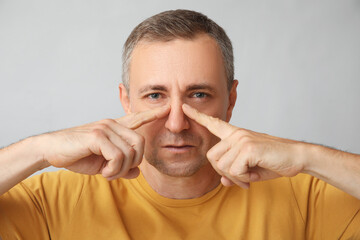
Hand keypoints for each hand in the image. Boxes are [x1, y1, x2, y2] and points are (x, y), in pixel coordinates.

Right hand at [38, 105, 169, 179]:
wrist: (52, 151)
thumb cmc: (78, 155)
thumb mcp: (103, 164)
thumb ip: (121, 166)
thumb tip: (137, 173)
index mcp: (115, 128)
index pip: (137, 118)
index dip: (153, 114)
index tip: (168, 108)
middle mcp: (112, 124)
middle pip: (140, 143)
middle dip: (134, 163)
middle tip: (118, 172)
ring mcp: (105, 128)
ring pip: (130, 152)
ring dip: (120, 170)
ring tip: (108, 173)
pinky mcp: (97, 136)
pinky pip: (118, 156)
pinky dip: (113, 169)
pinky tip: (103, 172)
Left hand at [182, 104, 304, 187]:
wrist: (297, 157)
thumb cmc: (273, 161)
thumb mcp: (250, 169)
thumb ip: (234, 172)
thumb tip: (222, 180)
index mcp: (236, 135)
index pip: (213, 123)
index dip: (197, 116)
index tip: (184, 106)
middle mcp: (237, 134)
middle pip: (212, 157)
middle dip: (224, 173)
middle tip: (241, 179)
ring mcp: (242, 140)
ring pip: (222, 166)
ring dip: (236, 177)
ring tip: (250, 176)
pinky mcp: (248, 148)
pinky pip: (234, 170)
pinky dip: (243, 178)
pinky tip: (254, 174)